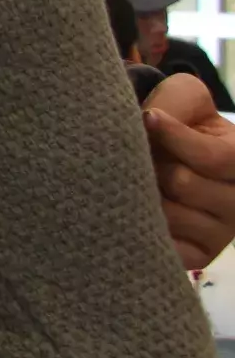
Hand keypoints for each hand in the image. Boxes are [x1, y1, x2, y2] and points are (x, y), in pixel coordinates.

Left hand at [143, 74, 234, 271]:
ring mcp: (222, 234)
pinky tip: (136, 207)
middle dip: (154, 164)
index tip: (148, 117)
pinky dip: (142, 224)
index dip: (174, 136)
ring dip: (141, 192)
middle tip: (145, 155)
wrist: (171, 157)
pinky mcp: (198, 256)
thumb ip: (177, 102)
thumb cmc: (181, 123)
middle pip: (183, 184)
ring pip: (167, 213)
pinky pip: (164, 245)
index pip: (213, 157)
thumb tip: (151, 121)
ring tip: (141, 179)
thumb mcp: (186, 100)